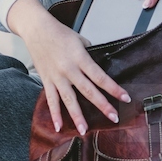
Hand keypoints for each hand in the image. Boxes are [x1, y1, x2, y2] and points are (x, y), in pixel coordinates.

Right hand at [6, 0, 130, 134]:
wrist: (37, 29)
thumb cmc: (60, 33)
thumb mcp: (81, 40)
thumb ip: (90, 55)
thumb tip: (98, 69)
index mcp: (80, 58)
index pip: (100, 77)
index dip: (113, 88)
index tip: (125, 98)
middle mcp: (69, 69)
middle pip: (88, 90)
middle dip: (102, 105)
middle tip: (113, 117)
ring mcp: (57, 77)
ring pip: (68, 100)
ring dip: (77, 116)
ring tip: (84, 130)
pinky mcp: (46, 81)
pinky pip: (51, 100)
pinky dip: (55, 114)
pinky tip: (59, 127)